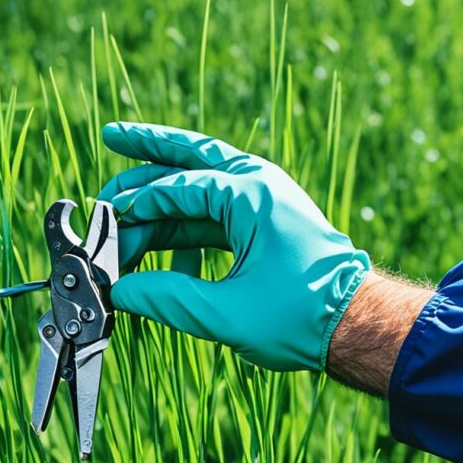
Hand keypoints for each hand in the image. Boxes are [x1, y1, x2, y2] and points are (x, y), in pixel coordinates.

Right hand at [98, 122, 370, 371]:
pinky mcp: (262, 225)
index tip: (105, 220)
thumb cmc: (300, 316)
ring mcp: (261, 203)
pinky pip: (212, 215)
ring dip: (160, 197)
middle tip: (110, 137)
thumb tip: (118, 290)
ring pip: (199, 184)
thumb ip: (166, 298)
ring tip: (120, 206)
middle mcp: (257, 186)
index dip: (137, 204)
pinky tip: (160, 258)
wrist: (356, 325)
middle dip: (148, 147)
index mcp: (250, 195)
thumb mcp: (225, 312)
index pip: (178, 186)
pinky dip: (183, 229)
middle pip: (191, 154)